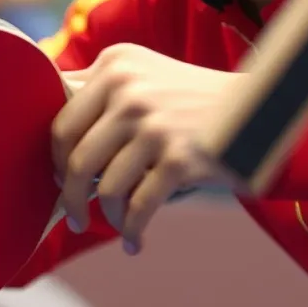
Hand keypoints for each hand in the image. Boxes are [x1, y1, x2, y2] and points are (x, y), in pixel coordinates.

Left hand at [53, 44, 240, 253]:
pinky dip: (133, 231)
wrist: (255, 110)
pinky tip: (136, 242)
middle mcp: (130, 88)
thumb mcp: (144, 75)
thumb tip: (52, 138)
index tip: (60, 179)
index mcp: (115, 64)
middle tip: (75, 217)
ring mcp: (154, 123)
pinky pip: (138, 207)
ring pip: (105, 188)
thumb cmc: (190, 99)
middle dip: (70, 198)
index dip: (57, 160)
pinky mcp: (178, 156)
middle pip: (77, 159)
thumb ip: (100, 93)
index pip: (63, 121)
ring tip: (117, 224)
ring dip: (107, 217)